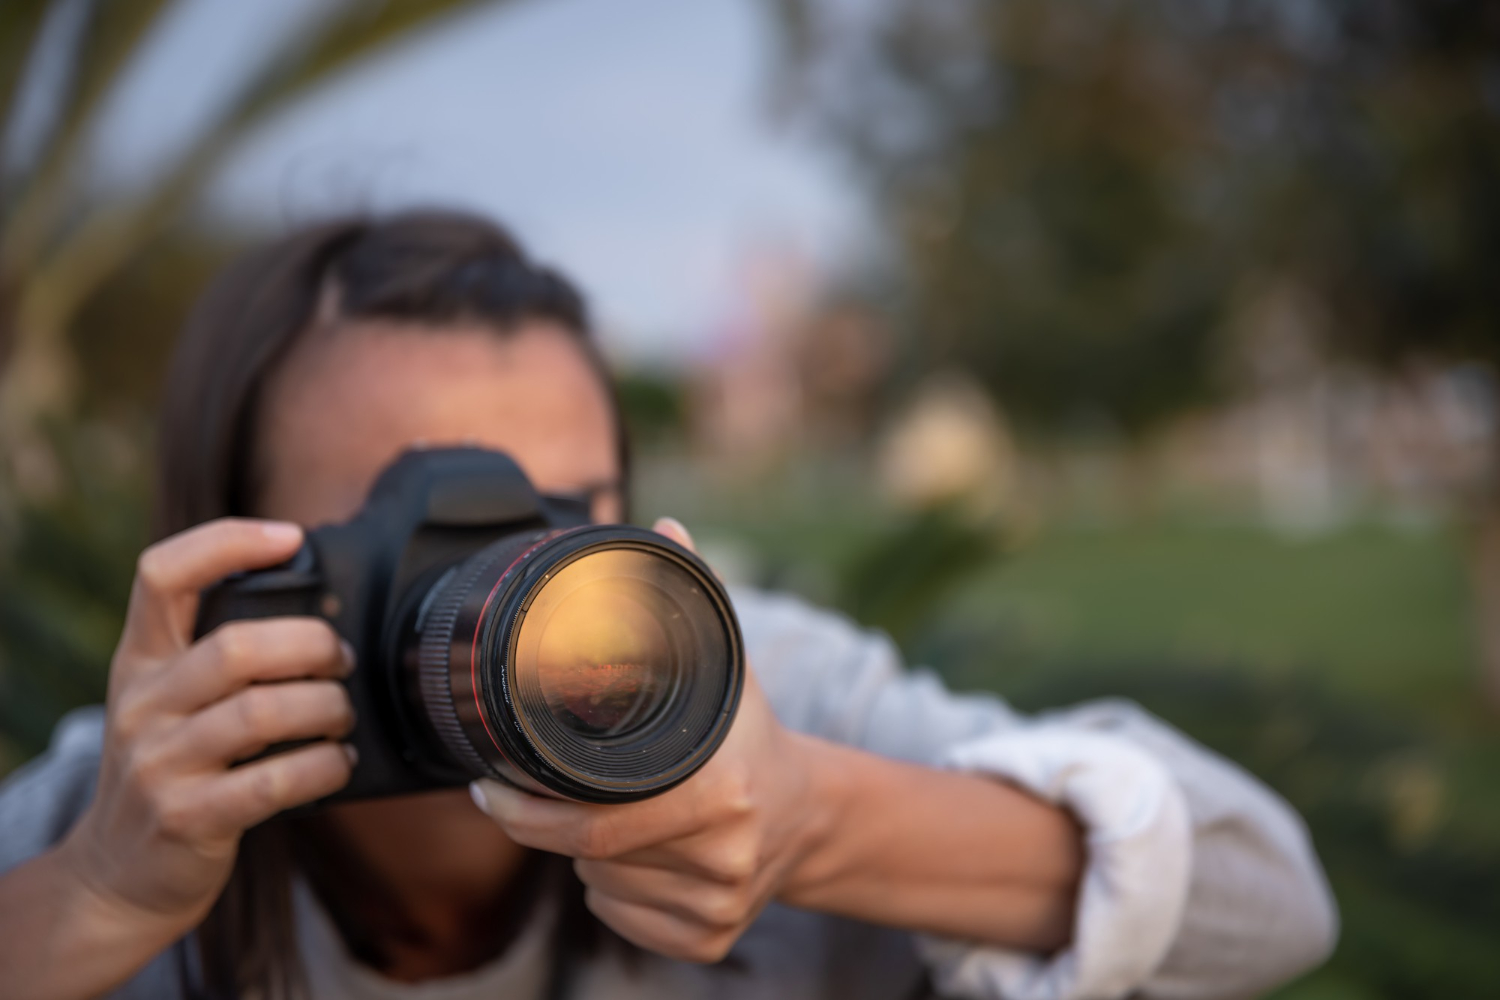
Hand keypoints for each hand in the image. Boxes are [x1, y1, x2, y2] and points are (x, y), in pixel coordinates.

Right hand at [57, 519, 356, 944]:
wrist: (116, 873)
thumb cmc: (173, 767)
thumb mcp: (170, 701)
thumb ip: (218, 654)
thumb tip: (323, 610)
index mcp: (141, 661)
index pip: (162, 574)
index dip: (228, 543)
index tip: (292, 539)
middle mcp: (141, 704)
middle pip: (236, 647)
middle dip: (311, 645)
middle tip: (340, 659)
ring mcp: (159, 764)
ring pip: (260, 713)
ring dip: (326, 708)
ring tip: (343, 716)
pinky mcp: (187, 818)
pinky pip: (273, 782)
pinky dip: (323, 766)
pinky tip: (338, 762)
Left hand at [472, 517, 832, 962]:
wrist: (811, 814)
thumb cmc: (750, 735)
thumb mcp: (724, 666)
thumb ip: (688, 597)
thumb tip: (660, 528)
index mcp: (720, 791)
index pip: (591, 822)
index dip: (527, 809)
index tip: (489, 783)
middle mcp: (723, 857)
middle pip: (588, 856)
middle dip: (548, 824)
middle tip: (529, 791)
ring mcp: (717, 908)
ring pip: (599, 890)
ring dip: (583, 856)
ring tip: (610, 811)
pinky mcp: (709, 942)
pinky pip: (623, 922)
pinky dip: (610, 893)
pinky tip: (636, 855)